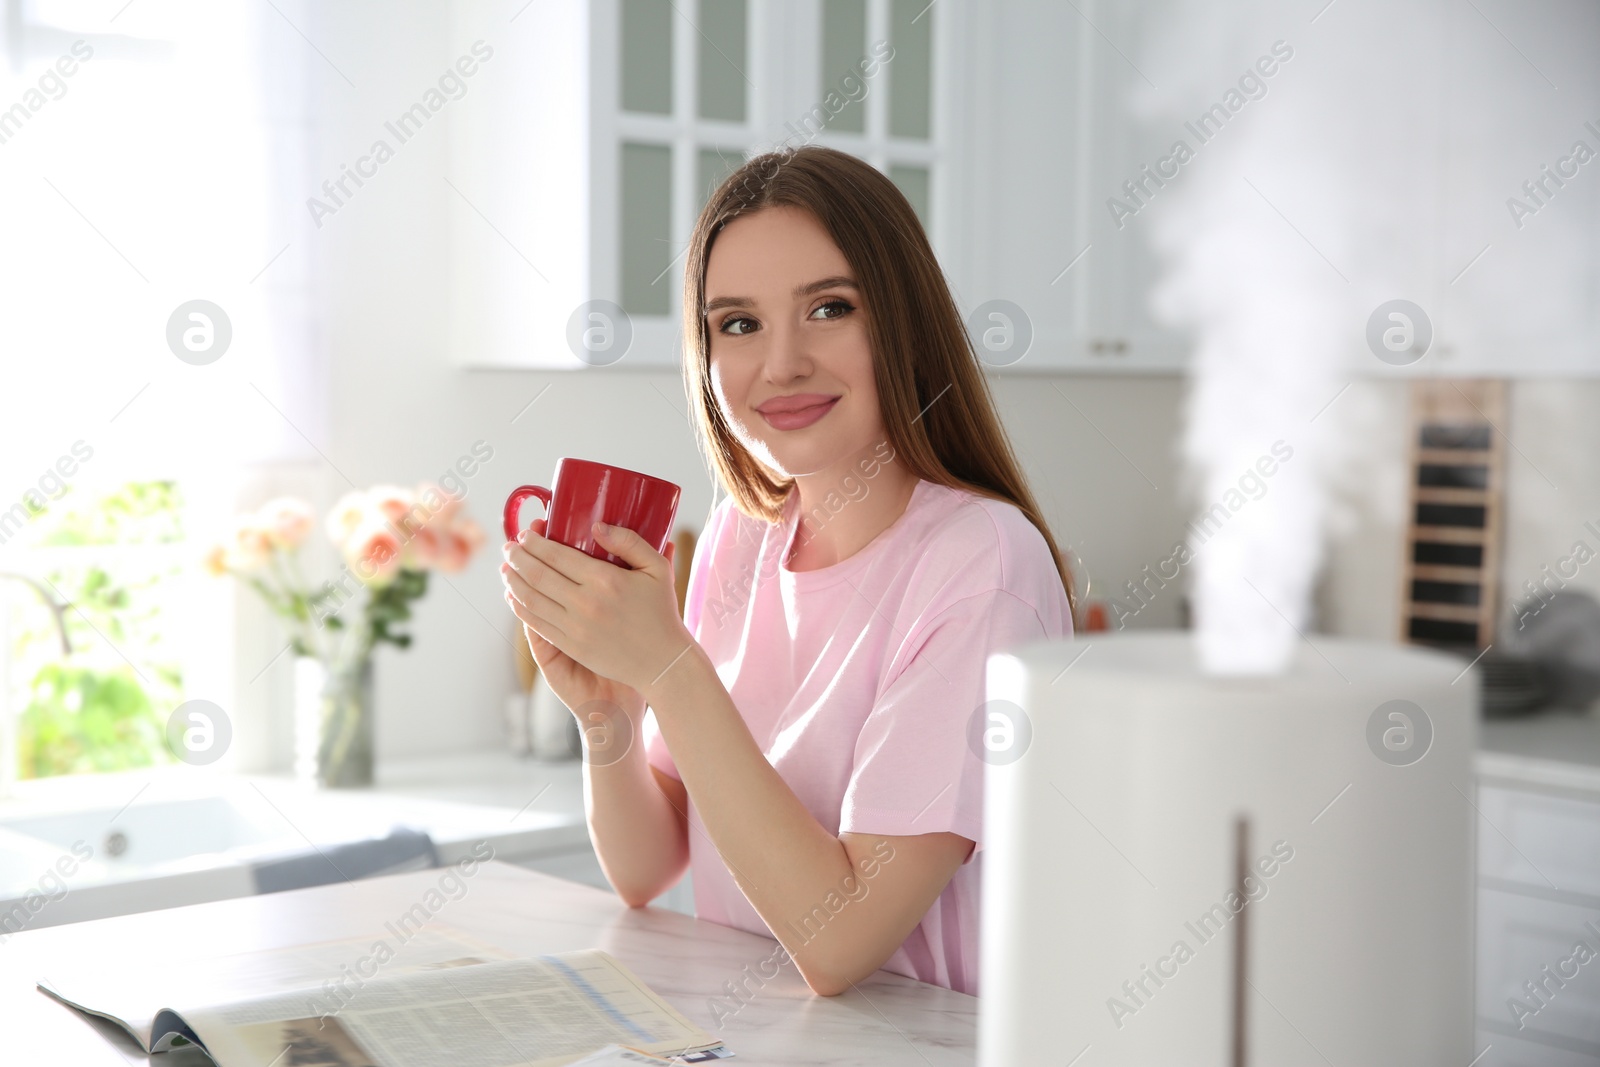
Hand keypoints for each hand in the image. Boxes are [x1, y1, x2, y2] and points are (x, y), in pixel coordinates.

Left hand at [500, 517, 693, 700]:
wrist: (662, 661)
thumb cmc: (662, 612)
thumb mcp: (658, 569)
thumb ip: (630, 542)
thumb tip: (597, 526)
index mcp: (605, 580)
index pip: (557, 555)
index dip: (535, 543)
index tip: (525, 534)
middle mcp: (586, 603)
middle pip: (538, 574)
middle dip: (517, 558)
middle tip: (509, 547)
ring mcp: (575, 627)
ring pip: (531, 599)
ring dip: (513, 581)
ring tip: (506, 569)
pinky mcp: (571, 646)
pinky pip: (536, 623)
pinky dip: (520, 608)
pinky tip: (514, 597)